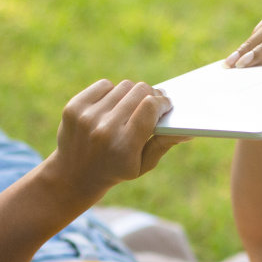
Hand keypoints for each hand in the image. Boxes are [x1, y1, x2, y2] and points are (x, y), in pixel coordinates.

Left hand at [45, 79, 189, 202]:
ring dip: (131, 94)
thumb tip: (189, 129)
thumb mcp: (143, 165)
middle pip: (139, 91)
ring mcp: (86, 117)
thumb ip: (164, 144)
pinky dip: (112, 92)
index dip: (162, 102)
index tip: (166, 104)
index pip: (150, 107)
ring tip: (131, 108)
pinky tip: (112, 106)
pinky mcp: (74, 107)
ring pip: (123, 86)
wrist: (73, 176)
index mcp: (124, 146)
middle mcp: (104, 129)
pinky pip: (104, 85)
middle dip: (151, 95)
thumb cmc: (115, 170)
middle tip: (153, 103)